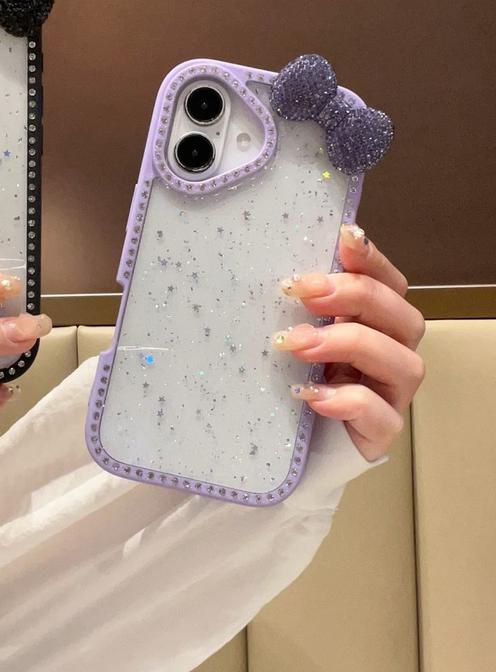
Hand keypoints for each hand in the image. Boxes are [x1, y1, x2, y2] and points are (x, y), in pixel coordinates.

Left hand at [274, 224, 424, 460]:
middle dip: (354, 296)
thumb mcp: (289, 333)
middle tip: (302, 292)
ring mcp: (389, 394)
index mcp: (371, 323)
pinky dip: (349, 400)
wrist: (288, 443)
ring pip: (404, 363)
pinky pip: (383, 416)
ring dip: (349, 344)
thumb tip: (276, 271)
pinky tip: (311, 394)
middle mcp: (389, 353)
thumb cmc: (289, 377)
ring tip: (297, 345)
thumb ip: (296, 306)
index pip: (387, 283)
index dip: (371, 259)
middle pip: (401, 315)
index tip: (342, 237)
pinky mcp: (380, 432)